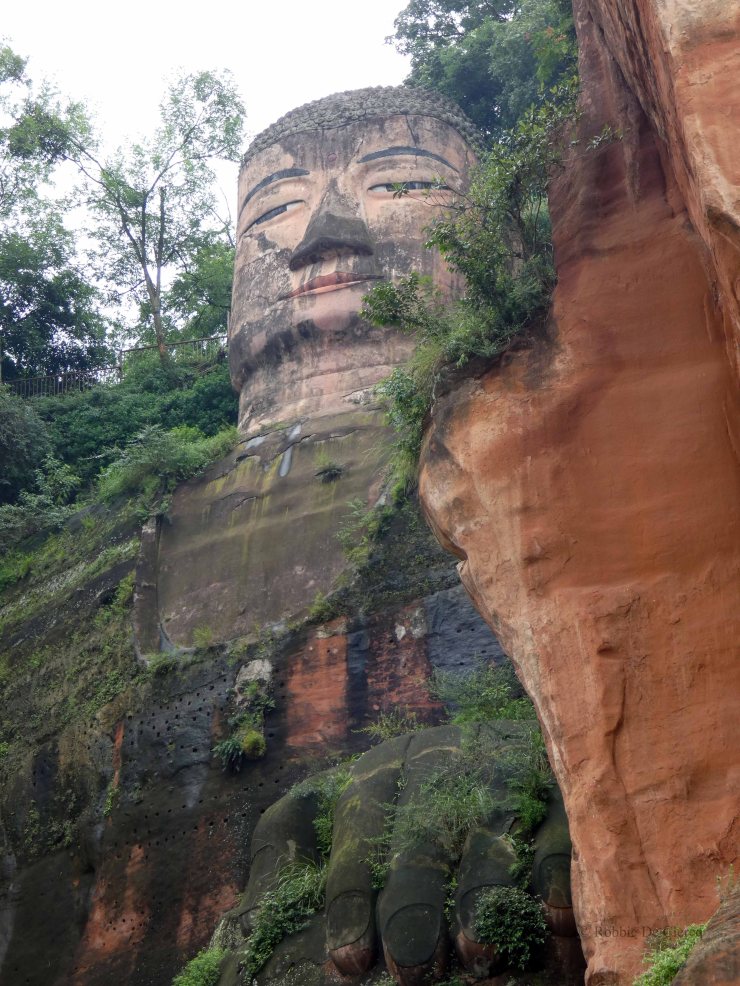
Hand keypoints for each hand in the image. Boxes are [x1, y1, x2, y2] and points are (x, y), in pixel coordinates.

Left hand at [238, 723, 574, 983]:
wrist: (490, 752)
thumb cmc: (400, 806)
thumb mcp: (340, 813)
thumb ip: (287, 845)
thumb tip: (245, 908)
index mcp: (380, 770)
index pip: (358, 833)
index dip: (353, 900)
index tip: (348, 964)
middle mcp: (438, 763)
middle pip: (420, 836)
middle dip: (415, 905)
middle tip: (412, 970)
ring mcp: (499, 770)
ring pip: (487, 834)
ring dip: (481, 895)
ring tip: (474, 955)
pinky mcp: (554, 787)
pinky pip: (558, 830)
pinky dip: (553, 873)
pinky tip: (551, 920)